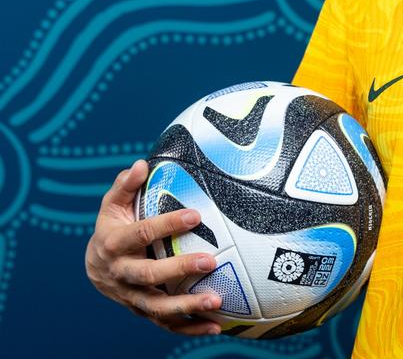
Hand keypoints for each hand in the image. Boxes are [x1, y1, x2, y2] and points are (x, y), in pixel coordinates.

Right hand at [85, 159, 222, 334]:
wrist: (94, 267)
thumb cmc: (113, 226)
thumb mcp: (112, 205)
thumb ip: (125, 185)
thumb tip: (141, 164)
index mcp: (114, 244)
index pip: (141, 233)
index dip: (166, 225)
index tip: (195, 215)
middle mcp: (120, 273)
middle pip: (148, 275)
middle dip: (178, 270)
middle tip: (209, 262)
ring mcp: (131, 296)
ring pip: (157, 307)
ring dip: (186, 307)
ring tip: (216, 302)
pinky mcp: (142, 311)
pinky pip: (166, 324)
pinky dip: (190, 328)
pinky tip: (216, 326)